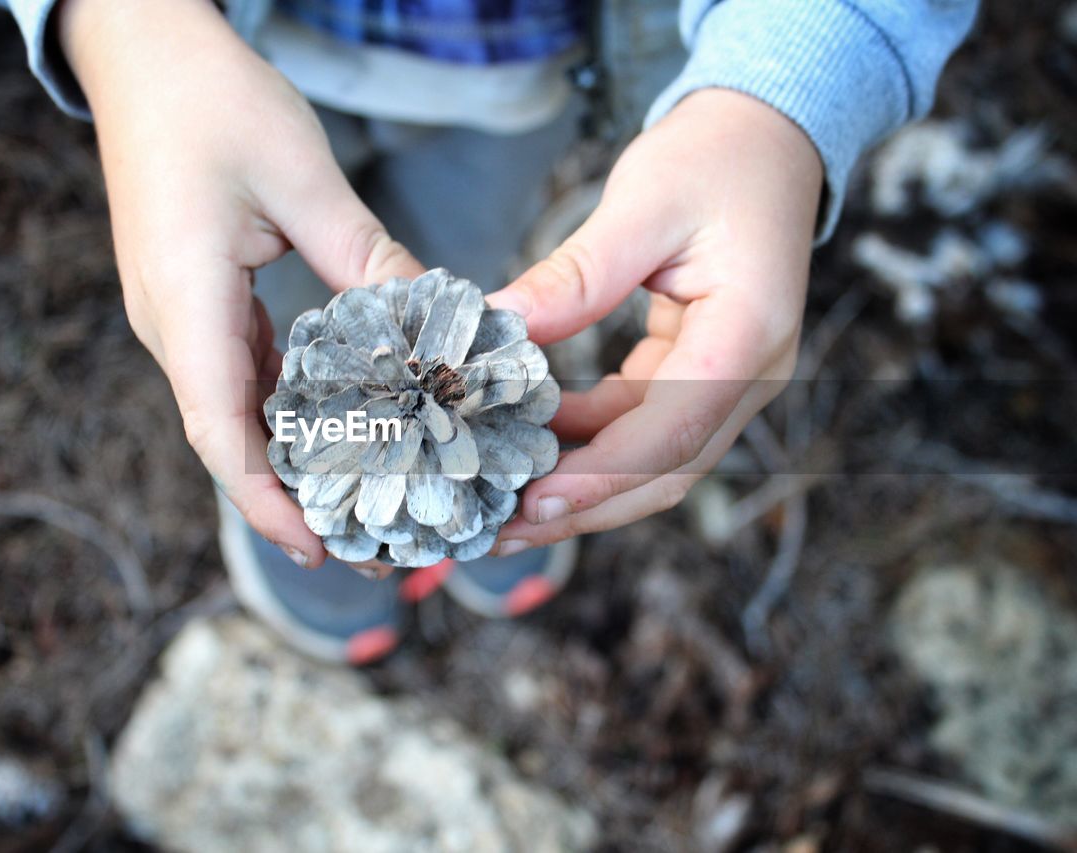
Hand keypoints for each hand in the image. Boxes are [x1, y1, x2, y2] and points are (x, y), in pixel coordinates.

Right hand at [60, 0, 422, 566]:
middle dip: (292, 499)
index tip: (320, 548)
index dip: (267, 502)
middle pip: (230, 440)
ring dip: (294, 457)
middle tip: (369, 540)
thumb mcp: (302, 177)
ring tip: (364, 494)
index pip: (220, 433)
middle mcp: (172, 325)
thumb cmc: (210, 102)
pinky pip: (243, 371)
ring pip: (237, 411)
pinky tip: (343, 420)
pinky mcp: (198, 299)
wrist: (141, 54)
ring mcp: (180, 315)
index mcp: (185, 303)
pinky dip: (291, 406)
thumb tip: (432, 324)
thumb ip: (366, 257)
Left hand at [486, 89, 822, 553]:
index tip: (532, 499)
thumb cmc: (714, 157)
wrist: (766, 138)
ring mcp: (728, 381)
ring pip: (652, 460)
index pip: (675, 429)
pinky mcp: (699, 374)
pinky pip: (640, 425)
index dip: (602, 474)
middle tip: (499, 527)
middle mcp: (749, 375)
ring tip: (501, 499)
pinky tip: (527, 442)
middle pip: (666, 470)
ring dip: (580, 484)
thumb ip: (577, 274)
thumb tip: (500, 325)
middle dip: (583, 506)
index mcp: (748, 334)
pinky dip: (585, 442)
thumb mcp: (642, 203)